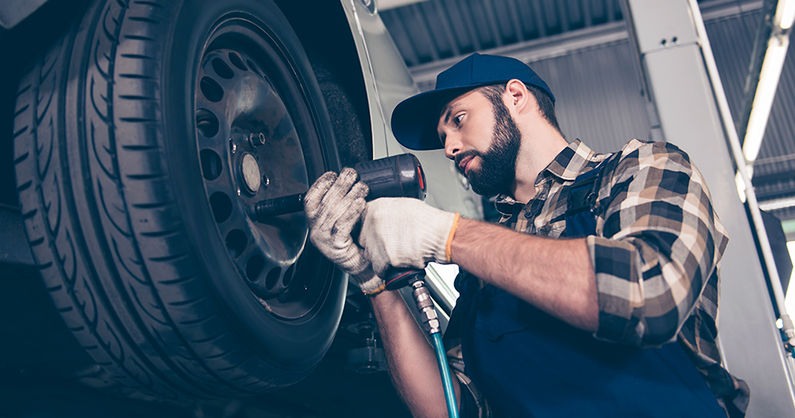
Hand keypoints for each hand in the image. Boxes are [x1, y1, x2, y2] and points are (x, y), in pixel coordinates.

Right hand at [304, 168, 382, 293]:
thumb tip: (350, 181)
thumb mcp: (342, 220)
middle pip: (324, 203)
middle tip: (352, 174)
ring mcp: (324, 240)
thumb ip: (341, 203)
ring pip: (334, 213)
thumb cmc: (353, 242)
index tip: (333, 174)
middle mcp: (316, 231)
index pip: (311, 199)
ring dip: (349, 195)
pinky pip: (342, 226)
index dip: (321, 184)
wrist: (362, 266)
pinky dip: (352, 212)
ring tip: (362, 186)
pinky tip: (360, 203)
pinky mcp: (335, 247)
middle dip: (339, 185)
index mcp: (314, 222)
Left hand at [359, 198, 458, 276]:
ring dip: (379, 257)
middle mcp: (374, 222)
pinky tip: (396, 263)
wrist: (440, 235)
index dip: (368, 231)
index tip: (372, 235)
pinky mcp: (385, 257)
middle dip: (372, 245)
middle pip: (362, 239)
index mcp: (377, 207)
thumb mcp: (403, 206)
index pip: (360, 221)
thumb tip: (381, 217)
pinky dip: (386, 269)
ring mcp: (378, 240)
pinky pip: (378, 268)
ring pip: (369, 254)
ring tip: (395, 253)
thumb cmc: (428, 222)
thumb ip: (386, 211)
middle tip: (387, 245)